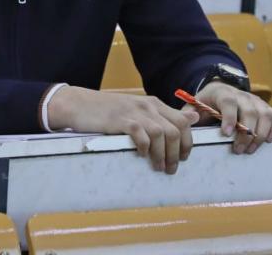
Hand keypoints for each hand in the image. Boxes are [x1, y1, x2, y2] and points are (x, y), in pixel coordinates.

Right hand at [48, 87, 198, 173]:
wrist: (78, 104)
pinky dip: (145, 147)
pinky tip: (140, 155)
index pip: (182, 121)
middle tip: (170, 168)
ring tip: (157, 167)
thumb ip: (163, 114)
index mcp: (153, 103)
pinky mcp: (121, 120)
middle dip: (177, 152)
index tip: (182, 158)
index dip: (187, 142)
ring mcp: (134, 112)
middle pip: (175, 130)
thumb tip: (193, 117)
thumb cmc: (107, 111)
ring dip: (162, 155)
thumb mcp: (137, 109)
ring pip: (161, 134)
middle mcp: (147, 105)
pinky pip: (141, 135)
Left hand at [191, 81, 271, 154]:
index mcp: (222, 93)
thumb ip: (188, 114)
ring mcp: (256, 101)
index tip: (226, 134)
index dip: (229, 118)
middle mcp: (242, 95)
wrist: (221, 92)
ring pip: (264, 115)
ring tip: (250, 150)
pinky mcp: (266, 108)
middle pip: (250, 111)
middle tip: (238, 150)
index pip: (228, 102)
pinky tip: (267, 140)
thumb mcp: (195, 105)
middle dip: (245, 133)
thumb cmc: (207, 103)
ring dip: (259, 134)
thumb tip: (185, 123)